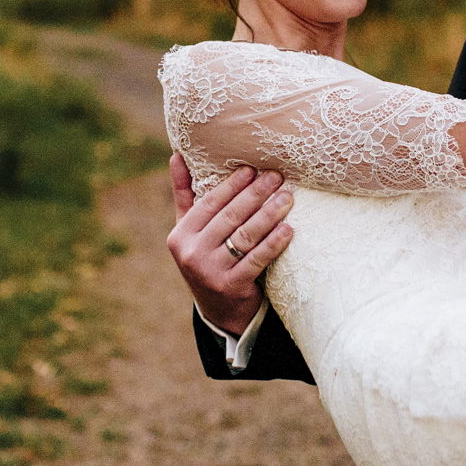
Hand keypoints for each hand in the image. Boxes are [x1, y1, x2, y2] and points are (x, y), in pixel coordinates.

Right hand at [166, 154, 293, 334]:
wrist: (221, 311)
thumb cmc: (208, 258)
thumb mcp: (191, 230)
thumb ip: (186, 194)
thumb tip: (177, 155)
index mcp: (181, 235)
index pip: (209, 204)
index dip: (232, 185)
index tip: (252, 169)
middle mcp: (191, 253)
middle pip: (230, 217)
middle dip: (255, 194)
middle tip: (276, 177)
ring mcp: (211, 271)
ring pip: (245, 236)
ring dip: (269, 214)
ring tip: (287, 198)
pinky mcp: (232, 286)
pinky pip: (257, 259)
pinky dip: (274, 243)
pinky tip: (289, 229)